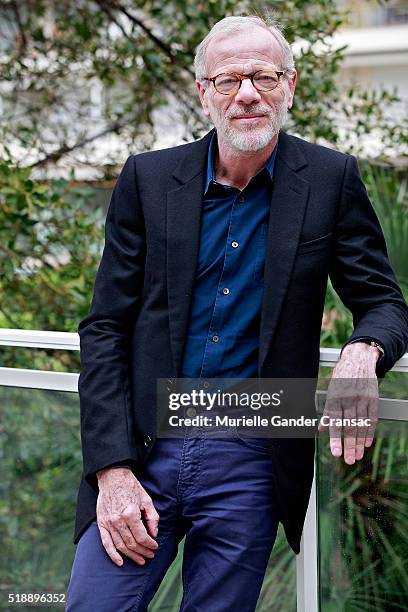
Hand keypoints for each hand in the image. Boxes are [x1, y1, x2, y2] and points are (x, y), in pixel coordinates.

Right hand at [96, 467, 159, 565]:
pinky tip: (120, 562)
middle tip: (150, 556)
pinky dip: (112, 555)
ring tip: (140, 560)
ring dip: (131, 556)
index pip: (142, 537)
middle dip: (143, 552)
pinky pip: (106, 543)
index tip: (155, 547)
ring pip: (120, 546)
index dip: (150, 545)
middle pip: (132, 543)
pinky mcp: (101, 523)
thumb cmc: (131, 487)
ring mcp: (108, 523)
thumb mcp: (146, 499)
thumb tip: (154, 534)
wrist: (112, 477)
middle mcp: (118, 520)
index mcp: (131, 513)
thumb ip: (152, 518)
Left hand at [318, 342, 379, 463]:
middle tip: (348, 460)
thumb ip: (327, 411)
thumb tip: (320, 428)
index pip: (335, 422)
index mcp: (335, 398)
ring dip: (359, 443)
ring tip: (357, 456)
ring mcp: (362, 400)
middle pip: (349, 427)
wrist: (358, 360)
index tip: (336, 453)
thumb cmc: (341, 377)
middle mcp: (348, 399)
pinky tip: (367, 443)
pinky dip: (370, 432)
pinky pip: (372, 419)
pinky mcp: (373, 399)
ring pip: (361, 425)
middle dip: (349, 446)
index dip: (335, 439)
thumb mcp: (330, 391)